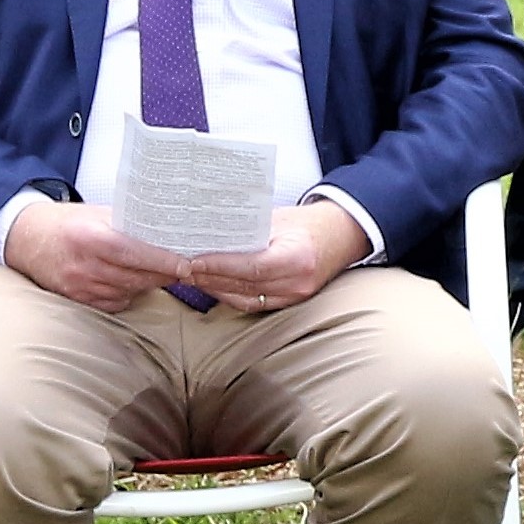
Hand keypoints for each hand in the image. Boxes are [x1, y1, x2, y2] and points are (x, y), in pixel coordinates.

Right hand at [3, 203, 190, 313]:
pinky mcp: (76, 300)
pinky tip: (128, 280)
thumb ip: (129, 223)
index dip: (161, 261)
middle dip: (163, 274)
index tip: (185, 264)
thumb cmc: (68, 223)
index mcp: (89, 237)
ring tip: (156, 271)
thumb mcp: (98, 214)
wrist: (26, 239)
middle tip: (183, 268)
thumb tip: (169, 232)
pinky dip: (127, 294)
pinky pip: (114, 303)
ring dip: (146, 284)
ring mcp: (78, 286)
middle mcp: (83, 264)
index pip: (133, 253)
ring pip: (128, 292)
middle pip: (135, 277)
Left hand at [181, 202, 371, 312]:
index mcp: (298, 257)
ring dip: (215, 289)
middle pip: (243, 286)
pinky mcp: (290, 303)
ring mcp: (295, 296)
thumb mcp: (278, 220)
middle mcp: (298, 282)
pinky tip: (212, 284)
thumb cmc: (309, 223)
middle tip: (182, 268)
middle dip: (209, 278)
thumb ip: (247, 231)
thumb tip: (208, 234)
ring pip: (244, 299)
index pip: (251, 267)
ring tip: (191, 276)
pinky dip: (229, 295)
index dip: (219, 266)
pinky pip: (252, 304)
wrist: (342, 235)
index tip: (193, 261)